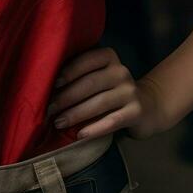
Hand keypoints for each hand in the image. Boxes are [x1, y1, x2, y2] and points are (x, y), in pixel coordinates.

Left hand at [45, 47, 172, 141]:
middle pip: (89, 84)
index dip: (68, 72)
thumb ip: (80, 75)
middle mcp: (121, 71)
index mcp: (109, 57)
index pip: (85, 61)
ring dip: (76, 114)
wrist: (147, 106)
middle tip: (48, 109)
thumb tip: (46, 85)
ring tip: (58, 122)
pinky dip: (95, 128)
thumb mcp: (99, 76)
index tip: (51, 85)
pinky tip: (80, 134)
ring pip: (99, 103)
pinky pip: (112, 121)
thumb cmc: (111, 90)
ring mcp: (130, 92)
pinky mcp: (136, 112)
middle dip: (66, 97)